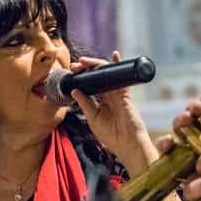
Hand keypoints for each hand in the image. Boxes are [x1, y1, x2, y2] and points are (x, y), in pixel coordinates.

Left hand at [71, 51, 154, 174]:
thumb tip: (74, 90)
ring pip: (107, 75)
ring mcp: (117, 94)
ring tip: (85, 61)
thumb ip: (85, 104)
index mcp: (100, 103)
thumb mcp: (93, 119)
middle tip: (76, 65)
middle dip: (86, 69)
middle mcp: (109, 96)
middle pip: (97, 78)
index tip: (72, 72)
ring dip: (97, 65)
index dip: (82, 78)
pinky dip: (118, 66)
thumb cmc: (112, 136)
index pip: (90, 86)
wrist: (128, 144)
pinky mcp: (125, 95)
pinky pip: (122, 78)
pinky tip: (115, 56)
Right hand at [155, 93, 200, 154]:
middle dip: (193, 107)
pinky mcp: (173, 158)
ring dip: (180, 120)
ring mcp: (184, 143)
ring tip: (186, 119)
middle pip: (190, 113)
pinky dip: (164, 143)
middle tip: (198, 109)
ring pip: (177, 126)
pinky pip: (164, 149)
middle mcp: (196, 129)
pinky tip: (169, 142)